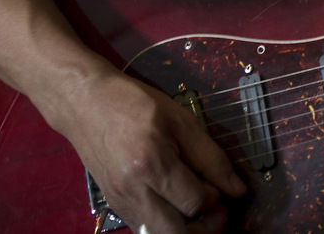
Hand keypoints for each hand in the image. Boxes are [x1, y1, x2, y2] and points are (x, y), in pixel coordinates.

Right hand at [48, 65, 246, 233]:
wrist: (86, 103)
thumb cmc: (134, 104)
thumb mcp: (180, 120)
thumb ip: (211, 157)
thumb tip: (237, 188)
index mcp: (150, 164)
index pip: (194, 202)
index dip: (216, 197)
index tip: (220, 184)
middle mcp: (132, 190)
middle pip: (175, 233)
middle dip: (205, 227)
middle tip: (218, 210)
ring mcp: (119, 201)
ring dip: (186, 231)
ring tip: (200, 212)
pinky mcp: (114, 205)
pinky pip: (144, 229)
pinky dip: (166, 225)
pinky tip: (176, 207)